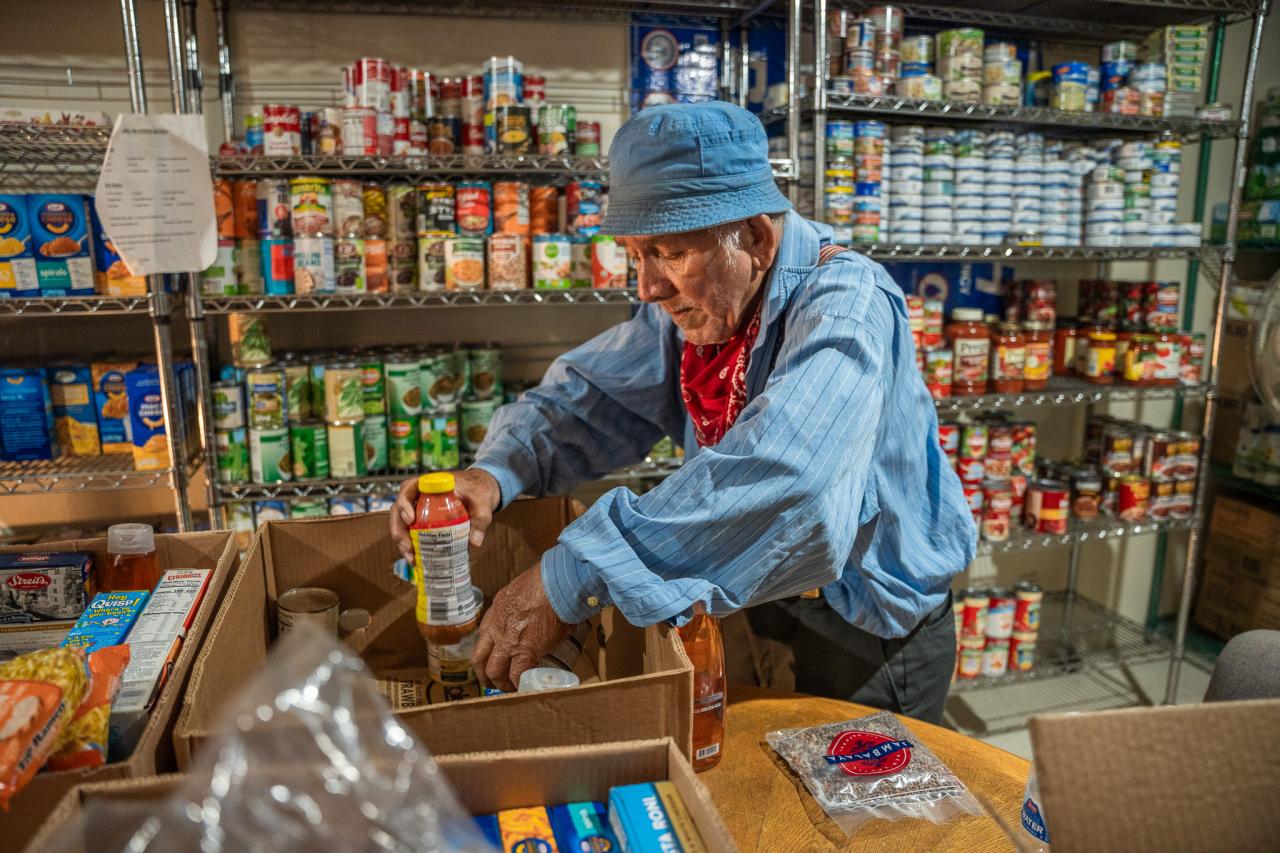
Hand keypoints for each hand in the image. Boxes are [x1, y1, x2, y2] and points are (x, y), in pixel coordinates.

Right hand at [390, 468, 500, 561]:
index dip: (404, 504)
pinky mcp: (422, 520)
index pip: (408, 489)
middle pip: (398, 510)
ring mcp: (418, 508)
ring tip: (412, 559)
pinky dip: (411, 545)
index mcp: (429, 483)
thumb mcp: (483, 502)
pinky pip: (410, 532)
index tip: (411, 519)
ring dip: (402, 542)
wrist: (480, 491)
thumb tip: (474, 543)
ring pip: (401, 524)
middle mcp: (418, 495)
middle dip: (399, 531)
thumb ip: (481, 519)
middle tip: (409, 548)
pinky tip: (416, 560)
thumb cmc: (478, 490)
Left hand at [472, 563, 572, 691]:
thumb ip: (520, 606)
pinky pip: (517, 675)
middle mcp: (497, 628)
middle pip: (480, 658)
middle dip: (483, 673)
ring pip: (494, 671)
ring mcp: (508, 642)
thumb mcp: (521, 590)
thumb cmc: (547, 582)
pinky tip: (525, 687)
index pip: (483, 636)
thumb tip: (532, 615)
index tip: (491, 658)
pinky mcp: (525, 652)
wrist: (556, 585)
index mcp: (496, 611)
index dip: (486, 651)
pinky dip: (519, 684)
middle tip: (490, 682)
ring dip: (500, 683)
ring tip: (509, 689)